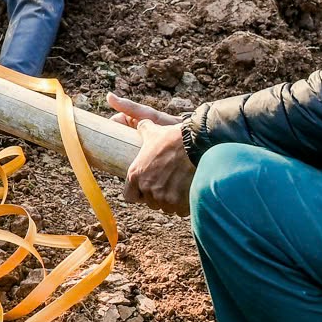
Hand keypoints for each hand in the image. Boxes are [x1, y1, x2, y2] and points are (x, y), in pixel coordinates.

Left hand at [110, 93, 195, 215]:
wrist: (195, 145)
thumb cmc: (171, 137)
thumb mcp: (151, 130)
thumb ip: (140, 127)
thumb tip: (126, 110)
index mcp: (135, 175)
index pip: (129, 197)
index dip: (137, 193)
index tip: (145, 188)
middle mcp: (147, 188)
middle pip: (149, 202)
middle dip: (156, 196)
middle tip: (166, 184)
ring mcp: (163, 198)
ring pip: (165, 207)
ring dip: (170, 201)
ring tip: (178, 187)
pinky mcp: (179, 204)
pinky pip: (180, 211)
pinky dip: (184, 205)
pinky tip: (188, 192)